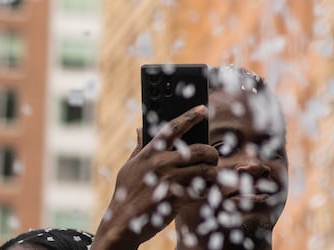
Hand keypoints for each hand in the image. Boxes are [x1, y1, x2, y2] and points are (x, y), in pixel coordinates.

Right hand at [91, 107, 218, 249]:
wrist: (121, 224)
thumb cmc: (126, 194)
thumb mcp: (129, 167)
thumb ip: (140, 147)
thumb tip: (140, 128)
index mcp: (151, 152)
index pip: (173, 128)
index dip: (190, 116)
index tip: (203, 110)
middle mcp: (161, 163)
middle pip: (200, 150)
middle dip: (212, 154)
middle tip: (212, 159)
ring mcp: (169, 180)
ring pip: (206, 170)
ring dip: (212, 174)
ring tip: (208, 177)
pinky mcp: (176, 198)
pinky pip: (202, 190)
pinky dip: (206, 191)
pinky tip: (200, 193)